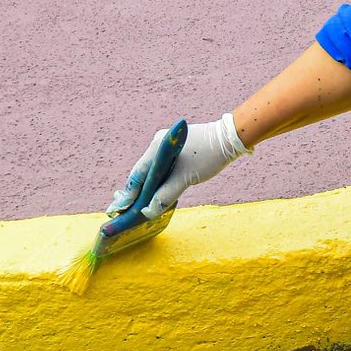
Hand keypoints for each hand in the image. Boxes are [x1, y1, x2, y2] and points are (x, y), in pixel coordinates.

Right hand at [107, 114, 249, 219]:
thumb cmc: (208, 156)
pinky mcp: (177, 151)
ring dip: (148, 188)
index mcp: (157, 147)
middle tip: (126, 210)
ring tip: (139, 205)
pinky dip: (158, 182)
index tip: (119, 208)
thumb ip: (165, 195)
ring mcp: (167, 147)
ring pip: (153, 171)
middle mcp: (158, 144)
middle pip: (142, 172)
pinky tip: (157, 193)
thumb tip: (148, 212)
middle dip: (136, 192)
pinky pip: (162, 169)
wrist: (230, 138)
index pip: (137, 174)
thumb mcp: (186, 179)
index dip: (128, 193)